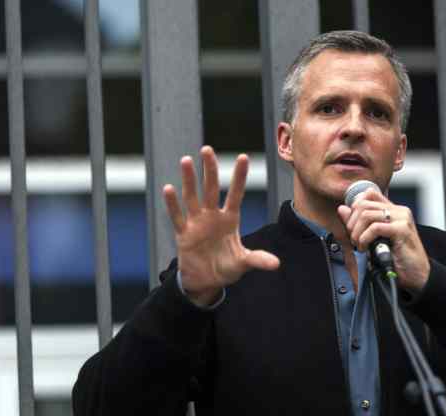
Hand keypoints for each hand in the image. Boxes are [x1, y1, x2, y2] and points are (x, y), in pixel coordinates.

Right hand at [163, 146, 279, 306]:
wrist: (206, 282)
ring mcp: (197, 223)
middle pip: (211, 189)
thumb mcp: (243, 263)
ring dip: (189, 180)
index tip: (243, 157)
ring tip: (186, 160)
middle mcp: (213, 217)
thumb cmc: (226, 268)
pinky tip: (169, 188)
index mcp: (230, 220)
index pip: (236, 194)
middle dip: (210, 169)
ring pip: (192, 197)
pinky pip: (178, 217)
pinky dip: (173, 204)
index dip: (239, 177)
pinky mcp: (184, 234)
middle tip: (207, 149)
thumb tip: (276, 265)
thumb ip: (258, 260)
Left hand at [337, 189, 429, 290]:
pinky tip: (366, 248)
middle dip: (352, 223)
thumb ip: (358, 223)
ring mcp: (402, 218)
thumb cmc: (397, 259)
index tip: (352, 225)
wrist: (416, 276)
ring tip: (359, 245)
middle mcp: (399, 211)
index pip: (369, 193)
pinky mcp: (402, 229)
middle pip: (363, 204)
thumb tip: (342, 209)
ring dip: (356, 232)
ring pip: (366, 214)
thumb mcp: (373, 239)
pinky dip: (364, 239)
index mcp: (393, 210)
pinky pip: (374, 227)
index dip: (354, 206)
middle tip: (354, 239)